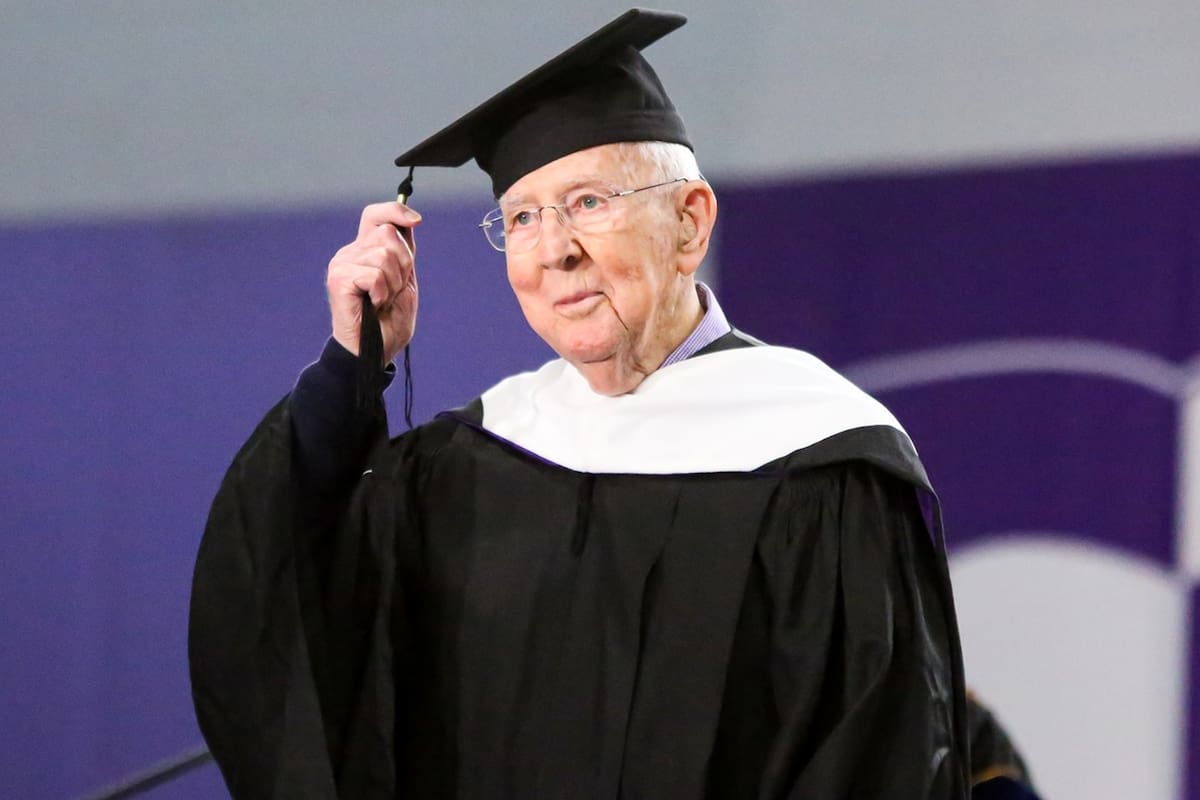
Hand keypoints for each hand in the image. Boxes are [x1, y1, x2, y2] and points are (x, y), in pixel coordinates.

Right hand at [326, 202, 421, 364]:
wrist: (374, 352)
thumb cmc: (388, 321)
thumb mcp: (404, 280)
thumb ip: (404, 251)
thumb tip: (410, 220)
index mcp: (365, 250)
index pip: (376, 215)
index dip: (396, 211)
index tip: (417, 221)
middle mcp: (350, 253)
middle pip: (388, 233)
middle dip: (404, 263)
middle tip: (394, 289)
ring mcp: (342, 264)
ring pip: (385, 254)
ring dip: (393, 283)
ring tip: (383, 300)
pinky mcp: (339, 279)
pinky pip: (375, 275)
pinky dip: (382, 293)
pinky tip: (374, 305)